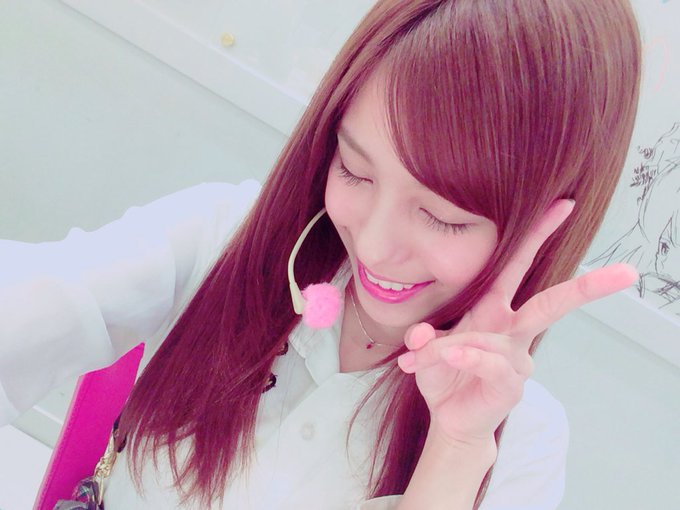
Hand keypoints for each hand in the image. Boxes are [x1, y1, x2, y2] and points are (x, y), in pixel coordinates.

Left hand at [396, 199, 637, 444]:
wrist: (449, 417)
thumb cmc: (444, 374)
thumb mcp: (425, 348)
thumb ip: (423, 336)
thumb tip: (423, 333)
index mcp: (495, 310)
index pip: (519, 265)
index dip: (538, 235)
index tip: (563, 204)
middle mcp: (513, 331)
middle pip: (552, 303)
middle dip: (587, 287)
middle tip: (624, 273)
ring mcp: (517, 359)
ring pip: (486, 338)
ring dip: (448, 347)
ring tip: (419, 358)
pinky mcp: (511, 385)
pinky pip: (489, 361)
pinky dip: (465, 357)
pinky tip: (450, 358)